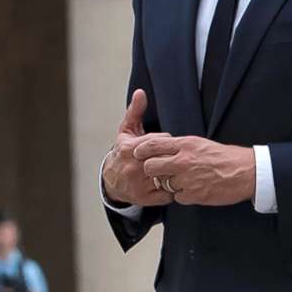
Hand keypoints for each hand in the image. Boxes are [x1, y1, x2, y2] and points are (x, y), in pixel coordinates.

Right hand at [101, 89, 172, 206]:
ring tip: (178, 169)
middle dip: (172, 157)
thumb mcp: (127, 131)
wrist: (112, 180)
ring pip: (166, 176)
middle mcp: (132, 167)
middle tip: (177, 156)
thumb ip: (135, 111)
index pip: (157, 142)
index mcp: (129, 149)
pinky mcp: (144, 198)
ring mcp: (138, 184)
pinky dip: (172, 189)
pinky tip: (173, 182)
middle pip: (163, 159)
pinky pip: (167, 193)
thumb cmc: (123, 152)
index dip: (166, 142)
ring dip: (175, 173)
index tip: (168, 142)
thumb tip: (140, 92)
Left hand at [128, 133, 256, 206]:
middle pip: (151, 167)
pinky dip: (183, 195)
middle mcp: (183, 161)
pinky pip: (177, 197)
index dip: (141, 150)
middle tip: (158, 172)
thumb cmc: (225, 157)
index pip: (152, 145)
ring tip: (184, 181)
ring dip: (169, 184)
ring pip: (163, 184)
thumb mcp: (200, 144)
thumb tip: (162, 148)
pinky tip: (193, 189)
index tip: (138, 153)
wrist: (246, 172)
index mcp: (185, 145)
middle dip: (151, 171)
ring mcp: (188, 179)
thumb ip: (179, 147)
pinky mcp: (194, 195)